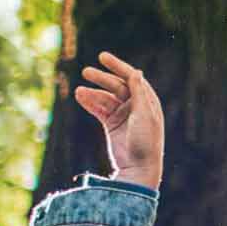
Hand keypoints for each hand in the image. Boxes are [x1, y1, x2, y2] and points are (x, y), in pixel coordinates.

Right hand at [74, 51, 164, 188]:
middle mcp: (136, 105)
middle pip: (116, 86)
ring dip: (92, 93)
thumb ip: (139, 93)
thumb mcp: (143, 115)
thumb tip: (136, 71)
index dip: (117, 66)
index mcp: (147, 100)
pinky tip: (79, 97)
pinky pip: (99, 110)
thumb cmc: (145, 142)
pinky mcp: (112, 125)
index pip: (131, 77)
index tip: (102, 57)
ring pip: (105, 98)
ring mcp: (123, 115)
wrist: (139, 168)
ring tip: (78, 91)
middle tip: (86, 71)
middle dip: (101, 78)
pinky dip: (90, 103)